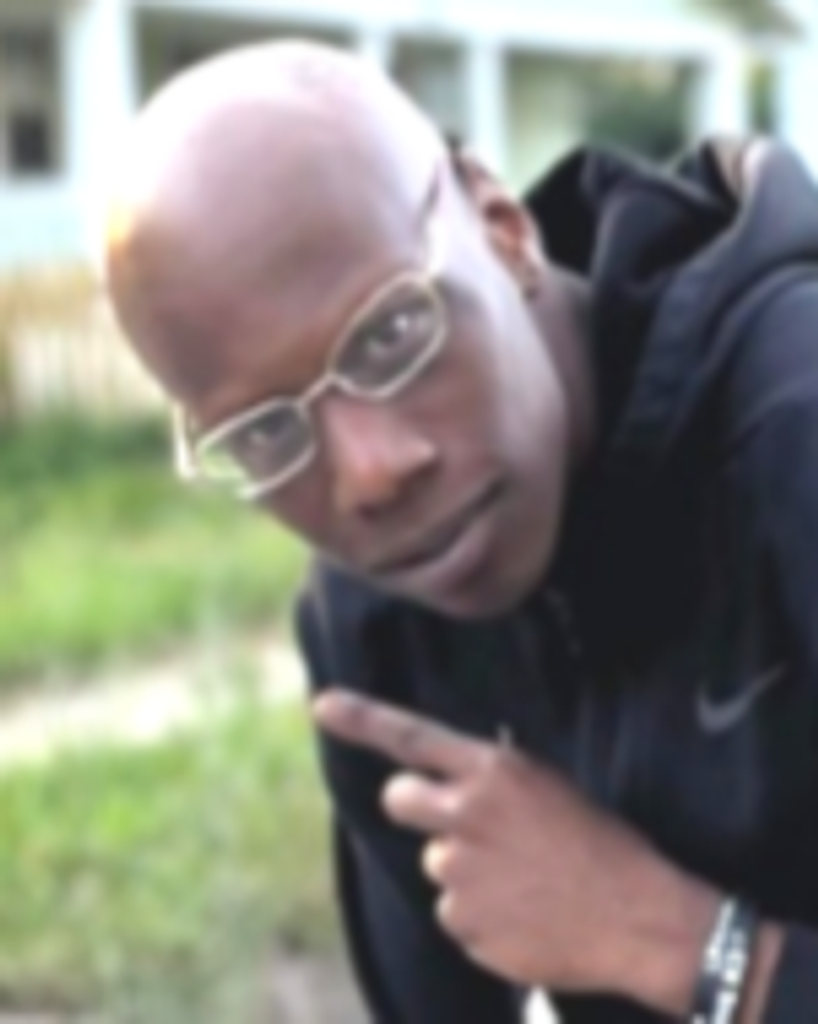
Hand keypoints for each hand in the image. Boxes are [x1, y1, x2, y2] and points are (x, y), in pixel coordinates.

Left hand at [314, 690, 718, 1005]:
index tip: (321, 704)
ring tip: (523, 882)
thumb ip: (488, 783)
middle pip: (398, 799)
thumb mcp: (546, 788)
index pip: (412, 737)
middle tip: (457, 824)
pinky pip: (455, 915)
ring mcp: (460, 874)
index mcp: (494, 771)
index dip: (361, 718)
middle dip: (414, 806)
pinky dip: (480, 917)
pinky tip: (524, 916)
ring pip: (437, 864)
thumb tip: (447, 789)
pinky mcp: (464, 926)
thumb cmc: (599, 843)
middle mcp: (466, 815)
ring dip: (465, 871)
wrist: (638, 917)